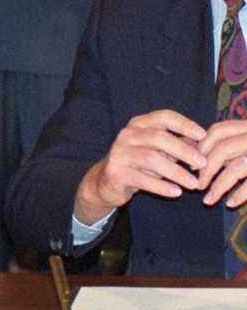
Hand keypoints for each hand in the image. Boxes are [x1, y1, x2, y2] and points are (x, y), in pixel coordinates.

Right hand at [74, 109, 206, 223]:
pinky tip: (176, 193)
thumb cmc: (138, 164)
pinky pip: (142, 179)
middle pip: (158, 137)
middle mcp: (127, 135)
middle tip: (202, 163)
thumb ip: (176, 146)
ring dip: (176, 172)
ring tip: (194, 184)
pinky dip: (161, 186)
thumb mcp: (157, 152)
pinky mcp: (115, 171)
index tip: (202, 136)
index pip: (163, 117)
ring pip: (151, 158)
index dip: (183, 124)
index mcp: (138, 125)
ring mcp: (119, 152)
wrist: (106, 182)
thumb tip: (203, 145)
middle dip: (183, 150)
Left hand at [197, 120, 246, 206]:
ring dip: (218, 186)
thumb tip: (197, 154)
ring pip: (236, 168)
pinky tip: (230, 204)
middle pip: (223, 149)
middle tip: (197, 184)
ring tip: (208, 200)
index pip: (218, 130)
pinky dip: (239, 195)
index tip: (192, 162)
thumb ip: (233, 146)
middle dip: (205, 168)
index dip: (201, 145)